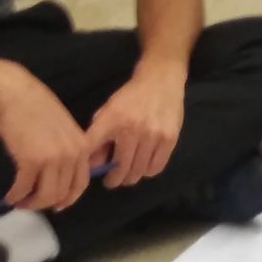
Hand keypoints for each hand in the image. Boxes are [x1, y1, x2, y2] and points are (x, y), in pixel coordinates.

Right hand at [0, 67, 93, 211]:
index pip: (81, 183)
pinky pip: (24, 188)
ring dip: (30, 203)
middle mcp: (72, 154)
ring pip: (45, 196)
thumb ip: (66, 149)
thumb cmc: (34, 104)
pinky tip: (10, 196)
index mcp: (81, 146)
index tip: (56, 205)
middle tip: (29, 204)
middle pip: (62, 193)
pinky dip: (16, 196)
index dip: (67, 198)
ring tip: (19, 202)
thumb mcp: (62, 126)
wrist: (13, 90)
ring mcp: (53, 158)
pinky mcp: (31, 161)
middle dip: (45, 203)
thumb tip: (59, 176)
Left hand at [83, 64, 185, 188]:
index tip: (95, 174)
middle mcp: (132, 129)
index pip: (94, 148)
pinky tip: (144, 166)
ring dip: (131, 177)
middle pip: (121, 168)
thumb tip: (93, 165)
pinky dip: (148, 171)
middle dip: (115, 179)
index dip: (91, 167)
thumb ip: (98, 136)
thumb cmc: (131, 97)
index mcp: (112, 119)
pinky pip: (156, 167)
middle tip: (113, 181)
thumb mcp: (108, 110)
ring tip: (128, 174)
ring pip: (139, 171)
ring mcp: (153, 135)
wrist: (160, 80)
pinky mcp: (169, 139)